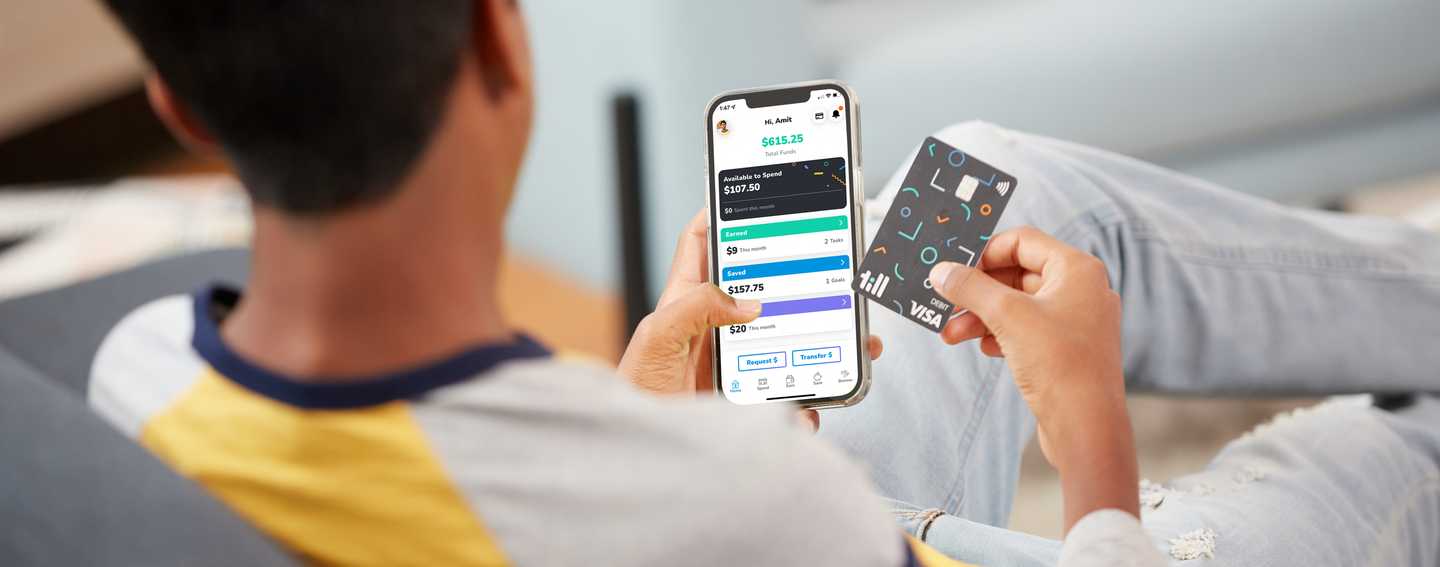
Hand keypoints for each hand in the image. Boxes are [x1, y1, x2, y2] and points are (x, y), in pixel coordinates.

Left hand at [619, 209, 882, 430]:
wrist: (640, 455)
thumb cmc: (634, 394)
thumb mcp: (657, 337)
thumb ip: (695, 308)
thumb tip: (746, 302)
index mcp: (684, 303)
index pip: (700, 247)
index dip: (719, 217)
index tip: (746, 197)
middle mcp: (712, 329)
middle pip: (760, 290)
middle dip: (796, 279)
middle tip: (827, 269)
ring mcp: (732, 363)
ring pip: (785, 341)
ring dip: (819, 340)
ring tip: (849, 335)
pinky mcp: (747, 398)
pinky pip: (787, 396)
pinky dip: (805, 405)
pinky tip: (810, 408)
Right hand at [928, 226, 1136, 530]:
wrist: (1087, 428)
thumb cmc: (1060, 365)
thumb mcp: (1007, 317)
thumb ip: (971, 288)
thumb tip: (942, 271)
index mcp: (1077, 270)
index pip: (1022, 242)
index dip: (985, 252)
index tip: (955, 270)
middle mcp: (1082, 290)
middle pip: (1017, 274)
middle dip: (978, 292)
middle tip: (946, 304)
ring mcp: (1077, 321)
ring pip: (1018, 306)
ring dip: (982, 317)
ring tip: (952, 335)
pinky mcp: (1068, 349)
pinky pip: (1027, 330)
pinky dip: (1001, 335)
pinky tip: (985, 349)